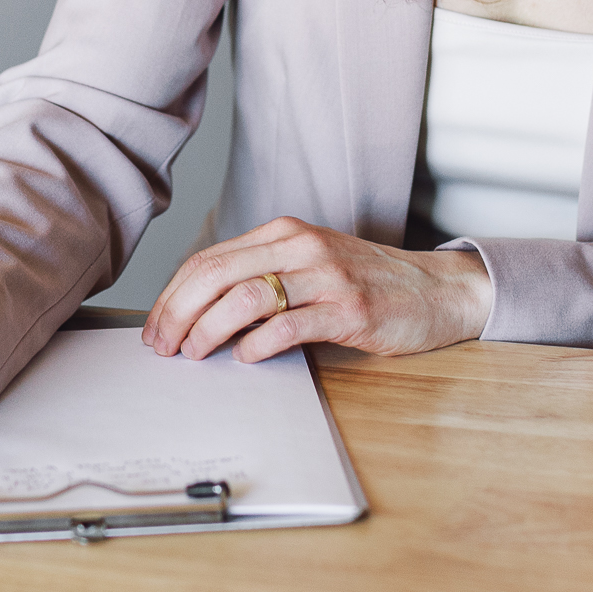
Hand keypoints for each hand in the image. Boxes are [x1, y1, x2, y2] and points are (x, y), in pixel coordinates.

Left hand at [143, 216, 492, 362]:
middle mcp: (301, 247)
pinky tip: (245, 358)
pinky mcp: (350, 310)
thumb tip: (200, 315)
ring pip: (247, 297)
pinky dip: (258, 344)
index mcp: (284, 233)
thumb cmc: (367, 282)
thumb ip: (262, 279)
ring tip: (194, 354)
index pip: (210, 259)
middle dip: (179, 312)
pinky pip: (289, 325)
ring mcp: (327, 277)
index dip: (173, 294)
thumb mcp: (309, 266)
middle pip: (218, 275)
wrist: (436, 290)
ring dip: (209, 329)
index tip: (156, 326)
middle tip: (162, 345)